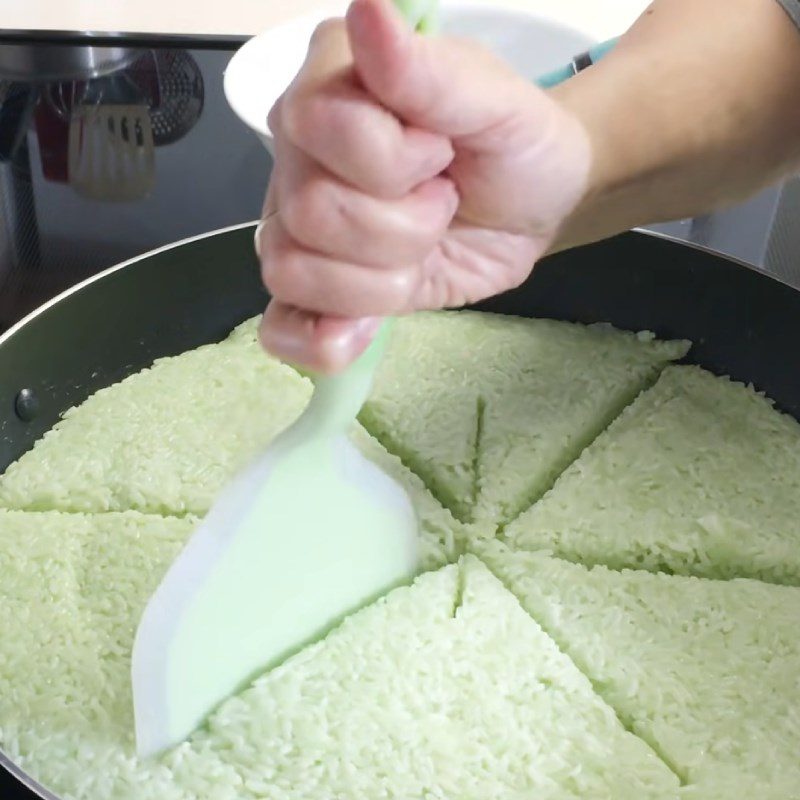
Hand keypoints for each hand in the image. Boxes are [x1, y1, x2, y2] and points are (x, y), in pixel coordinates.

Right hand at [257, 0, 591, 371]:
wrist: (530, 206)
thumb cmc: (514, 144)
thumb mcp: (497, 104)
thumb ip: (430, 71)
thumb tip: (368, 9)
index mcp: (331, 82)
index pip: (318, 129)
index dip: (394, 161)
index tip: (440, 153)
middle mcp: (298, 151)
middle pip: (308, 211)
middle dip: (402, 227)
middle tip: (440, 204)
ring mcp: (297, 223)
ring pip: (293, 270)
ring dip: (381, 279)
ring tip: (420, 249)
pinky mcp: (318, 288)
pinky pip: (281, 326)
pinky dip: (319, 339)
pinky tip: (361, 331)